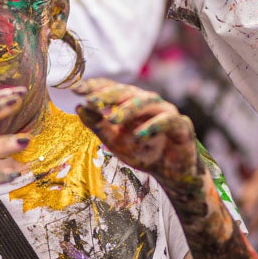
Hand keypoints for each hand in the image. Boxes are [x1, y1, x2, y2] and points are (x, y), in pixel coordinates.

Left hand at [73, 78, 198, 187]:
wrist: (169, 172)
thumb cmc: (141, 152)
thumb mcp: (114, 141)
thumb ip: (98, 126)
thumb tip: (79, 108)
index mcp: (130, 102)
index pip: (111, 88)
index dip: (95, 86)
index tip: (76, 89)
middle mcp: (148, 102)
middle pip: (127, 91)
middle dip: (108, 95)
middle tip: (90, 101)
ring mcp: (165, 111)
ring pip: (146, 102)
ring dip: (128, 109)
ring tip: (112, 119)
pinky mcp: (181, 125)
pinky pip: (168, 121)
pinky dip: (153, 126)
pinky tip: (139, 134)